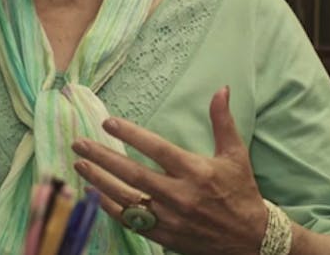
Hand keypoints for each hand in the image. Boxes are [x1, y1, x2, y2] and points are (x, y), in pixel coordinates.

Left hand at [71, 86, 267, 254]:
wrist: (250, 240)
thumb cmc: (241, 192)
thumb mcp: (235, 154)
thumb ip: (223, 121)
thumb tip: (222, 89)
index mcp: (196, 171)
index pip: (157, 149)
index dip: (131, 135)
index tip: (108, 123)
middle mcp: (180, 195)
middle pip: (133, 174)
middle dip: (103, 157)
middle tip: (79, 143)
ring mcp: (170, 218)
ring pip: (127, 198)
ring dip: (100, 181)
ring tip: (80, 165)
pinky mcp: (164, 235)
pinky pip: (131, 221)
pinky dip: (110, 207)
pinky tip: (93, 194)